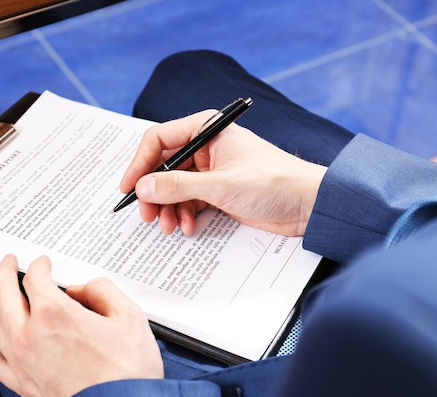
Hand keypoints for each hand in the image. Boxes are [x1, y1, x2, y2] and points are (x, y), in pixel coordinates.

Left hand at [0, 254, 162, 396]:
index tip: (44, 264)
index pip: (35, 278)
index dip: (39, 265)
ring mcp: (21, 362)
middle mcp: (30, 336)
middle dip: (4, 272)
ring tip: (0, 292)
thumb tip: (84, 289)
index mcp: (54, 314)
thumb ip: (103, 291)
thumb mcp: (130, 317)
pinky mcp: (22, 385)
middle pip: (3, 293)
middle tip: (9, 263)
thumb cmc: (127, 374)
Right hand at [119, 111, 326, 235]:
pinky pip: (188, 201)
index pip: (159, 140)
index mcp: (206, 130)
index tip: (128, 187)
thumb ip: (178, 186)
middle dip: (154, 193)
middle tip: (147, 216)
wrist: (308, 205)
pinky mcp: (217, 191)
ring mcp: (210, 170)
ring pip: (174, 188)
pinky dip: (184, 215)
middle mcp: (205, 147)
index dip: (139, 164)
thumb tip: (143, 187)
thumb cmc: (273, 183)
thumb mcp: (221, 185)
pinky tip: (188, 227)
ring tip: (170, 227)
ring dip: (168, 209)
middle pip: (163, 167)